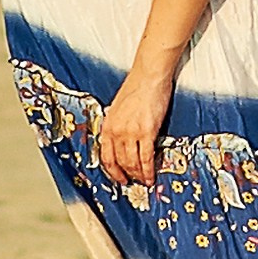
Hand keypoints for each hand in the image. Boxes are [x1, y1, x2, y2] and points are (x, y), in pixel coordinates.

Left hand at [99, 63, 176, 191]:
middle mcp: (117, 131)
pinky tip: (151, 177)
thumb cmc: (136, 87)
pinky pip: (146, 158)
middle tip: (134, 182)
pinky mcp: (146, 132)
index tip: (119, 178)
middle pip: (120, 162)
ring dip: (139, 175)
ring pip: (133, 163)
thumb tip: (122, 141)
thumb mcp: (118, 108)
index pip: (106, 157)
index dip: (113, 172)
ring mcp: (131, 133)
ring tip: (144, 181)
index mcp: (108, 125)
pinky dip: (148, 171)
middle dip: (128, 175)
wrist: (149, 76)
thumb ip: (118, 125)